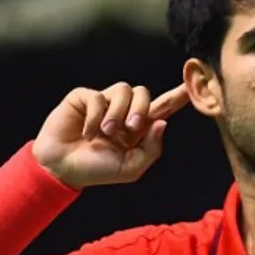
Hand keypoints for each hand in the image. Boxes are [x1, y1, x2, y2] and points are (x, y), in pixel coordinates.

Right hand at [32, 82, 189, 189]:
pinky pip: (98, 96)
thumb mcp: (131, 168)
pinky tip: (86, 133)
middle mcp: (124, 110)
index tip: (192, 84)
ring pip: (123, 89)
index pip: (163, 107)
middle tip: (129, 130)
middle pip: (144, 93)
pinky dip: (94, 117)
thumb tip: (163, 123)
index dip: (177, 95)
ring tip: (105, 133)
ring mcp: (104, 102)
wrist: (63, 168)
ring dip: (117, 113)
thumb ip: (151, 149)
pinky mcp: (84, 97)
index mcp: (138, 127)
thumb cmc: (97, 170)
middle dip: (140, 110)